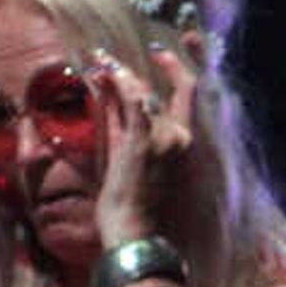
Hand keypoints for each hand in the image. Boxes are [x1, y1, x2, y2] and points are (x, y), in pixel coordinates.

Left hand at [87, 49, 195, 249]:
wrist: (132, 232)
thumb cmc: (130, 203)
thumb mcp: (127, 155)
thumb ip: (121, 121)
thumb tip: (106, 91)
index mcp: (184, 142)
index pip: (188, 94)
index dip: (176, 68)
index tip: (157, 53)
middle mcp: (180, 136)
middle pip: (166, 87)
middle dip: (143, 66)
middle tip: (108, 56)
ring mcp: (164, 138)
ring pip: (144, 91)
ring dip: (119, 73)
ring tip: (97, 63)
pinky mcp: (143, 142)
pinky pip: (133, 100)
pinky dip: (118, 82)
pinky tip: (102, 73)